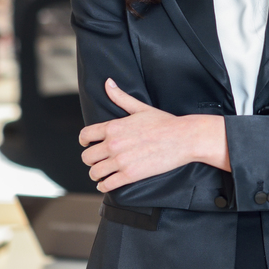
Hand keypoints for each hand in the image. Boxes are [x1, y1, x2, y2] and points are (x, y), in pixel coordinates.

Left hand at [79, 79, 228, 192]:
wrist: (185, 138)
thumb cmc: (165, 123)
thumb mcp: (141, 108)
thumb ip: (121, 97)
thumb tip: (108, 83)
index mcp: (114, 127)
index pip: (85, 135)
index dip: (84, 141)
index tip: (88, 145)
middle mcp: (113, 144)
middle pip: (87, 157)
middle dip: (91, 160)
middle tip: (99, 161)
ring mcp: (121, 161)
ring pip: (94, 172)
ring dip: (97, 174)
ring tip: (103, 174)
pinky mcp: (130, 175)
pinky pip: (107, 184)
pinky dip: (104, 185)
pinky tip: (108, 183)